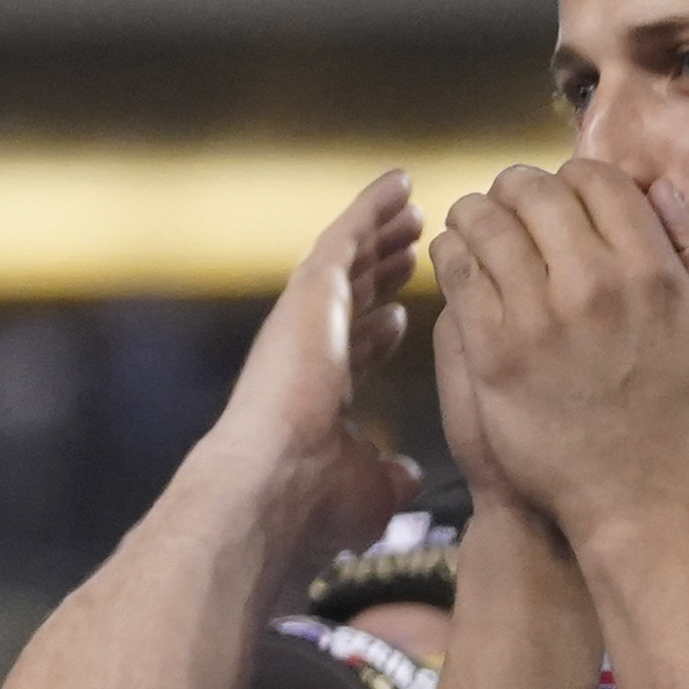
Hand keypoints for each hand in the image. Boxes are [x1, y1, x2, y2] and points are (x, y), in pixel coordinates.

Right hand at [196, 169, 423, 574]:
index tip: (405, 317)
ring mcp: (307, 316)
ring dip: (381, 233)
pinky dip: (372, 208)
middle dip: (383, 272)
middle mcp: (309, 349)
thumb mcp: (370, 490)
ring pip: (350, 260)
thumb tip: (407, 474)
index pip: (352, 353)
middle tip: (414, 245)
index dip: (379, 332)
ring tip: (413, 210)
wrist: (275, 486)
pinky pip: (346, 235)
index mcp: (320, 393)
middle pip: (353, 298)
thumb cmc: (315, 503)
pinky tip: (399, 184)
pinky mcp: (311, 289)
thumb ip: (389, 474)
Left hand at [429, 163, 688, 544]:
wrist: (638, 497)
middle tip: (509, 200)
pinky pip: (458, 272)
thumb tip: (662, 187)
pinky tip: (455, 257)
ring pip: (486, 223)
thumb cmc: (683, 412)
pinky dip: (451, 252)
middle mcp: (594, 284)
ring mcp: (538, 317)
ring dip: (475, 212)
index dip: (572, 177)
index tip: (561, 195)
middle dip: (516, 187)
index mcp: (651, 271)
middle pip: (534, 192)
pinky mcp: (493, 350)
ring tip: (473, 222)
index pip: (597, 179)